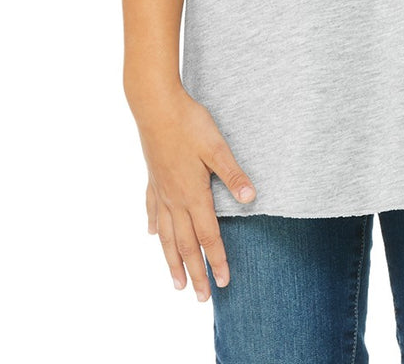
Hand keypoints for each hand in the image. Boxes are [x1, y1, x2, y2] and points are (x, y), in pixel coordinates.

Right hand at [132, 87, 256, 300]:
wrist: (155, 105)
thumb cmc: (188, 123)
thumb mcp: (217, 147)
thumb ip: (232, 174)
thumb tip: (251, 198)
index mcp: (193, 194)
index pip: (208, 236)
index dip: (217, 260)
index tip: (224, 283)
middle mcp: (175, 199)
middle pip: (186, 244)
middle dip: (195, 272)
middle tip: (201, 298)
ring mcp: (160, 190)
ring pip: (166, 235)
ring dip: (172, 260)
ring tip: (175, 283)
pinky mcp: (152, 178)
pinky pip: (153, 210)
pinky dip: (155, 227)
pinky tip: (153, 236)